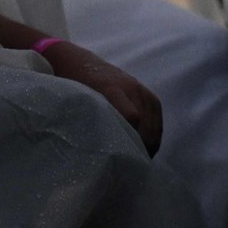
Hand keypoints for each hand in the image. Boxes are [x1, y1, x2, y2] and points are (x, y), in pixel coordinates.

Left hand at [40, 40, 162, 154]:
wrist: (76, 61)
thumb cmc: (70, 86)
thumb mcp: (74, 103)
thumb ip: (86, 122)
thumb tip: (96, 154)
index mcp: (108, 88)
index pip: (131, 116)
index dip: (131, 139)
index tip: (125, 158)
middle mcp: (128, 86)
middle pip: (145, 123)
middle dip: (140, 146)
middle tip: (131, 166)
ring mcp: (139, 87)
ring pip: (153, 121)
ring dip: (149, 142)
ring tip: (139, 159)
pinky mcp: (146, 91)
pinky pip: (157, 115)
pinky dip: (154, 132)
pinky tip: (147, 146)